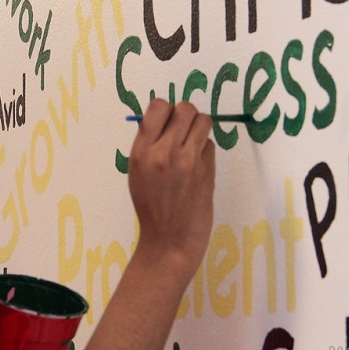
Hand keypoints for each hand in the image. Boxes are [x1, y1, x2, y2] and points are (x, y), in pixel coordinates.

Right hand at [127, 99, 215, 281]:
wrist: (168, 242)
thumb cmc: (152, 208)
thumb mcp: (138, 173)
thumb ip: (149, 145)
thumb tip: (167, 118)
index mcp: (140, 152)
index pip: (158, 106)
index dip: (167, 109)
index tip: (169, 121)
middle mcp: (162, 153)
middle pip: (185, 109)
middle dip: (188, 116)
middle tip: (186, 132)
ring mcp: (186, 161)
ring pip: (204, 121)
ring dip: (201, 129)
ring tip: (194, 146)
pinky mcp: (206, 171)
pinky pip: (210, 145)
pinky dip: (206, 152)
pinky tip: (198, 168)